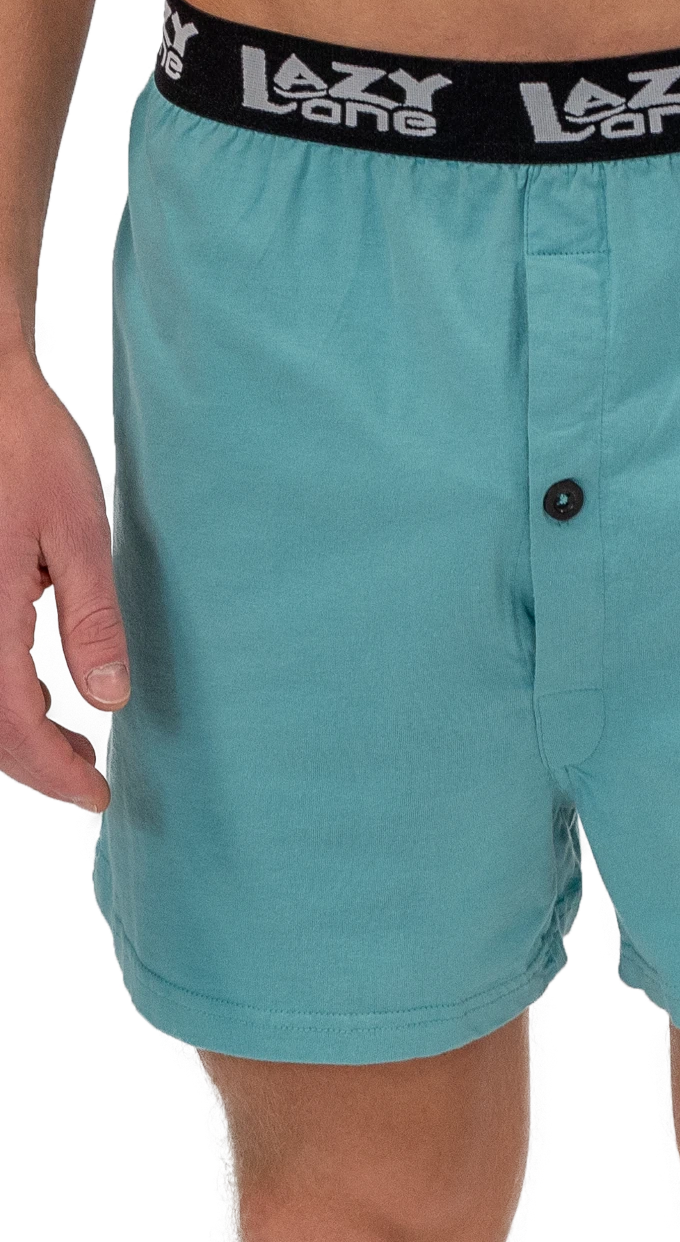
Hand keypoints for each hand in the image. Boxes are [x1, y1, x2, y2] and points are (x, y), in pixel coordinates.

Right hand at [0, 355, 130, 811]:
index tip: (94, 793)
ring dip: (9, 731)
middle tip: (85, 773)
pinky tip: (31, 690)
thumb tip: (108, 698)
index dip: (52, 772)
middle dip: (31, 760)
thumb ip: (91, 618)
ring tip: (66, 739)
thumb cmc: (26, 447)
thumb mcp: (78, 532)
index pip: (11, 725)